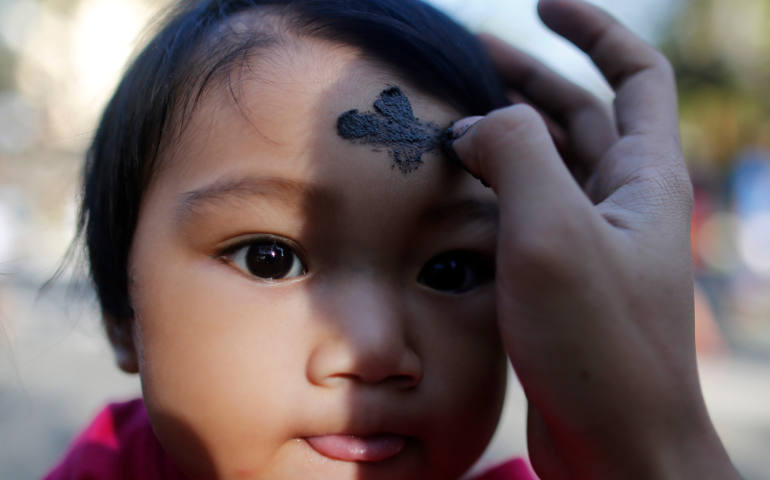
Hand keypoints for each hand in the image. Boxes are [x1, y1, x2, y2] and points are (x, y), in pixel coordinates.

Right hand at [449, 1, 739, 477]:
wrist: (617, 446)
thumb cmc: (598, 345)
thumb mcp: (553, 231)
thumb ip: (518, 154)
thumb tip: (479, 124)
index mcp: (642, 177)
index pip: (632, 74)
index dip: (590, 28)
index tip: (542, 3)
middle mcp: (623, 203)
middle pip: (580, 114)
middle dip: (529, 77)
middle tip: (468, 57)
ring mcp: (592, 243)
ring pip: (549, 165)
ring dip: (507, 133)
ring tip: (453, 117)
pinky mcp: (562, 280)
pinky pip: (529, 213)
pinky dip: (495, 188)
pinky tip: (456, 189)